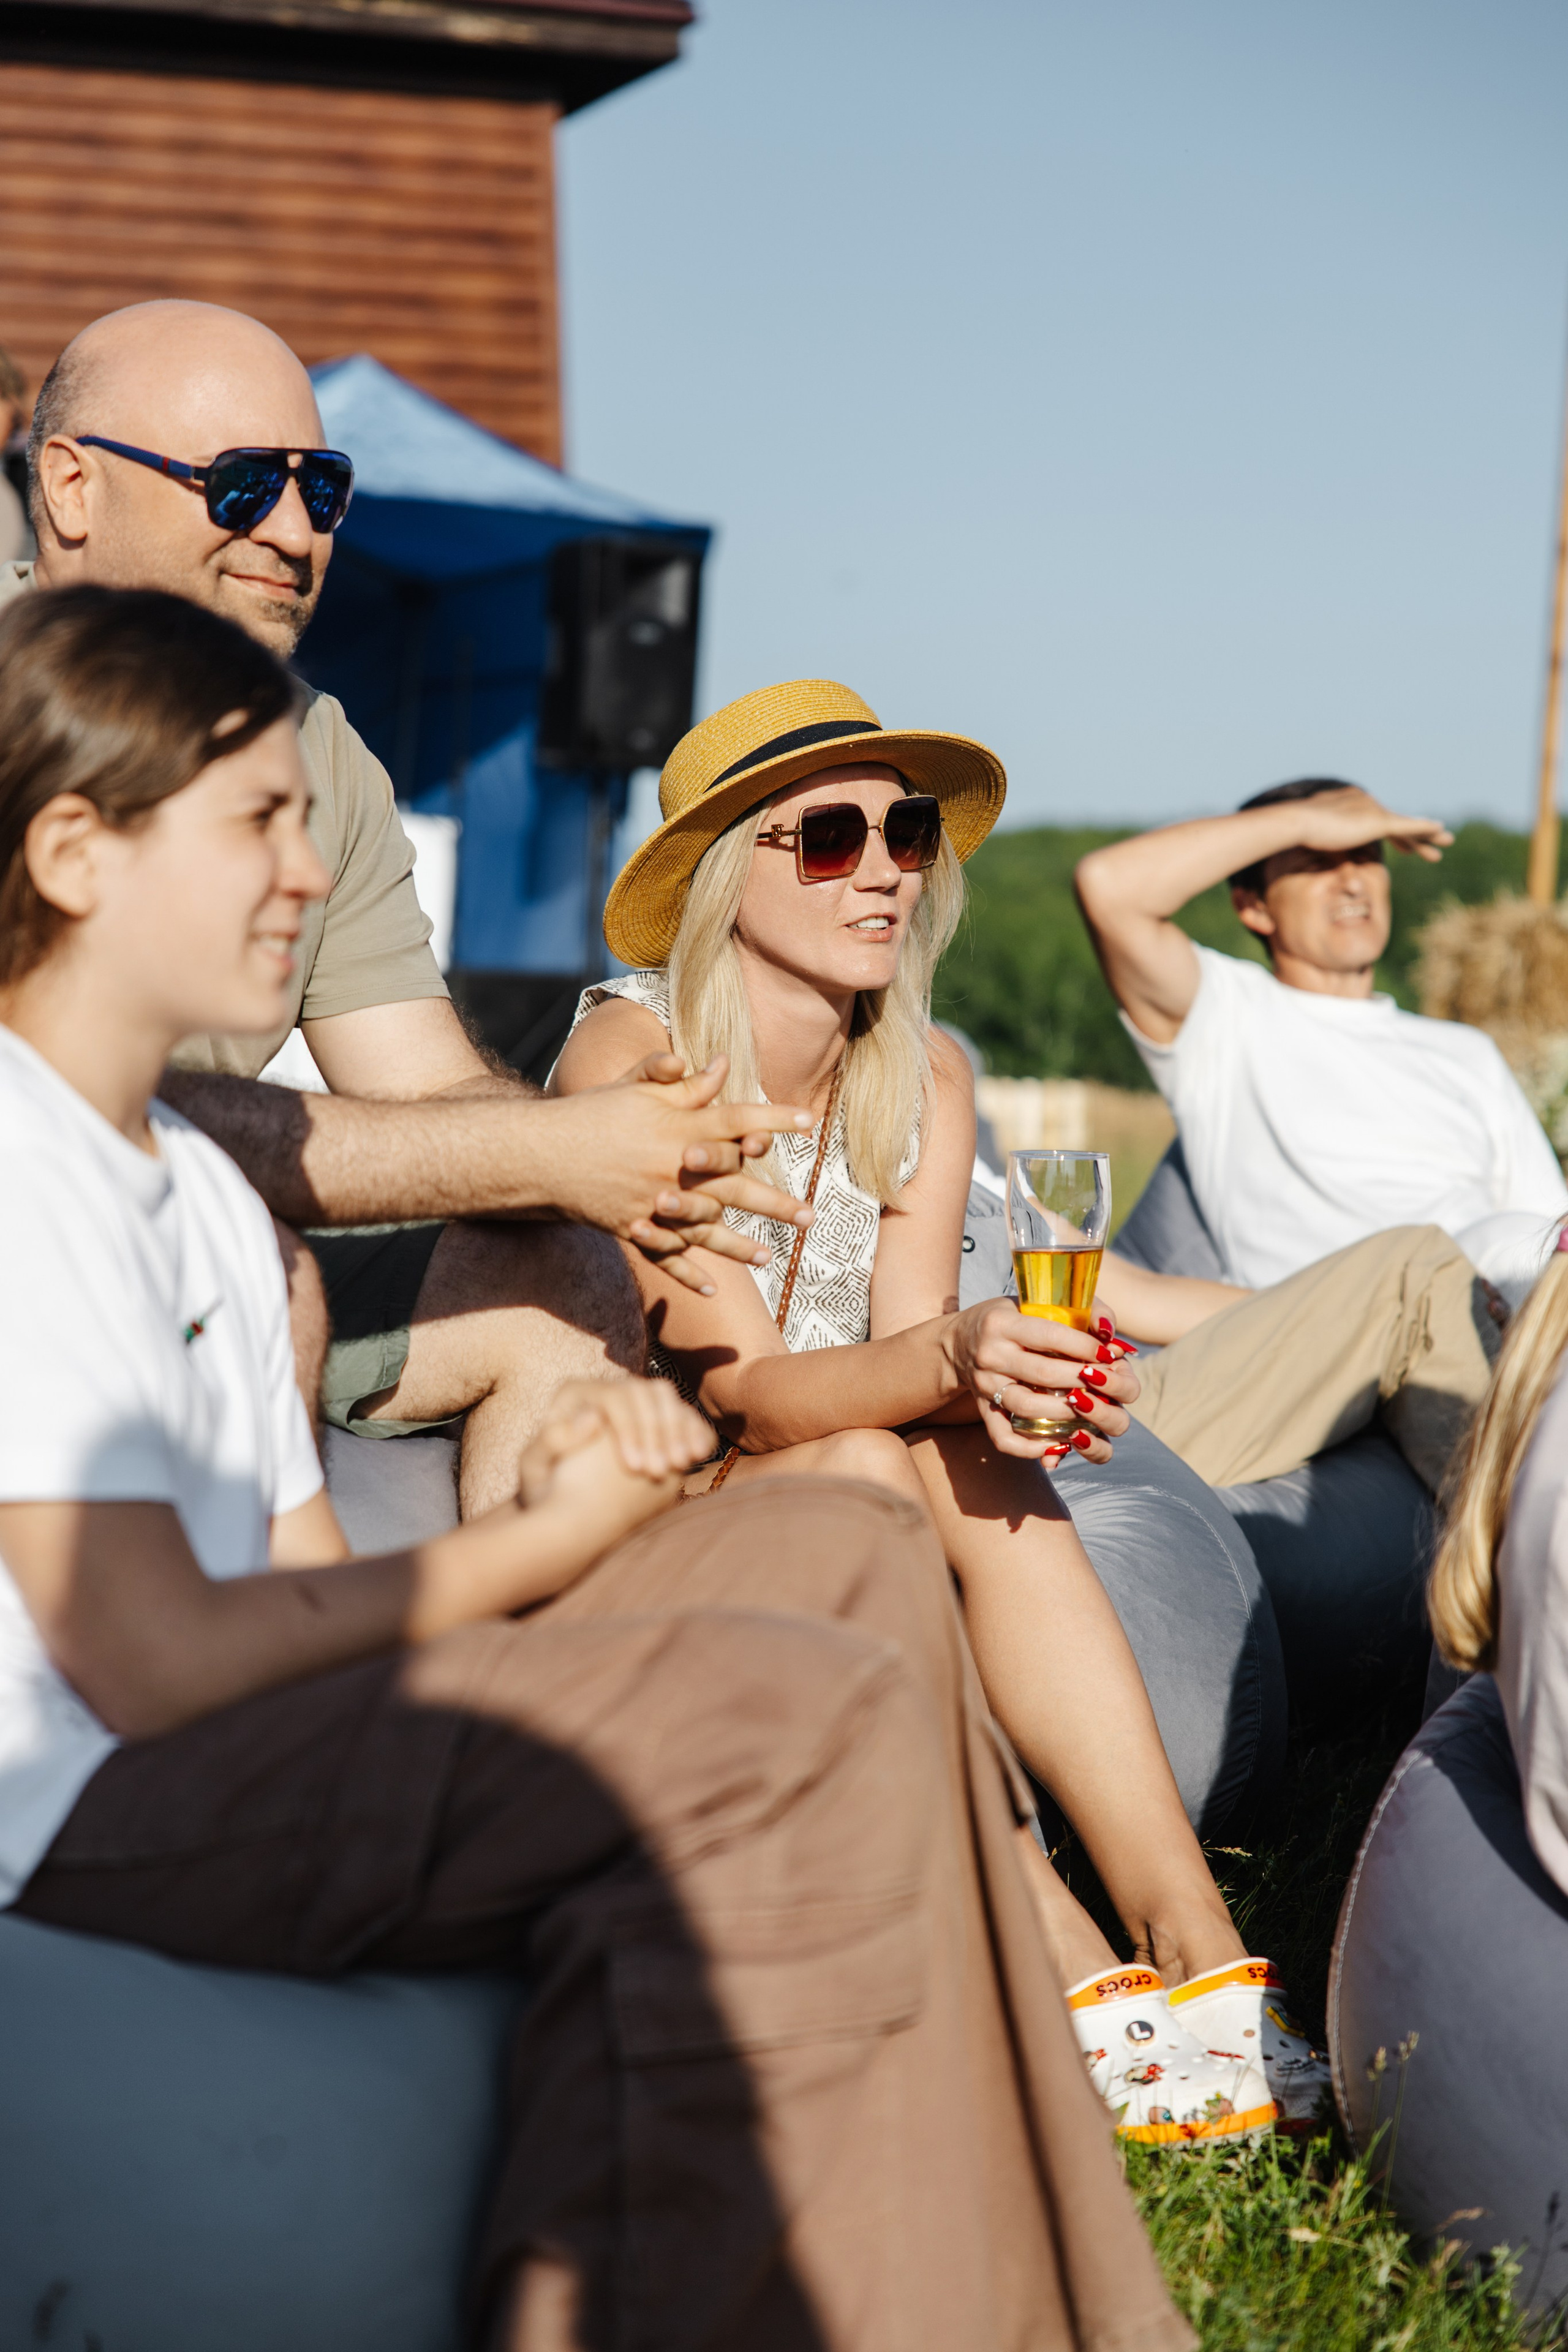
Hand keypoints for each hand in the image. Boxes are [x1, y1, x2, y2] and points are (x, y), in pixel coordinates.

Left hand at [517, 1377, 713, 1539]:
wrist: (559, 1499)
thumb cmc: (544, 1486)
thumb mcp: (534, 1468)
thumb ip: (552, 1442)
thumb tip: (593, 1416)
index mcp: (575, 1392)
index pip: (611, 1397)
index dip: (628, 1428)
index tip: (634, 1467)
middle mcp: (606, 1388)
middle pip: (642, 1394)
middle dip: (656, 1431)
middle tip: (659, 1471)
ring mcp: (633, 1399)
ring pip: (665, 1397)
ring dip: (678, 1429)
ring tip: (681, 1464)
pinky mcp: (654, 1416)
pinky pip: (681, 1412)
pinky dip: (694, 1428)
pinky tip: (701, 1452)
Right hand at [551, 1055, 816, 1294]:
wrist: (539, 1154)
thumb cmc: (590, 1113)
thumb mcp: (634, 1087)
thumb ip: (678, 1078)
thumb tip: (721, 1065)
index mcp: (678, 1128)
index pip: (739, 1120)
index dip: (776, 1119)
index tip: (811, 1123)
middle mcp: (673, 1169)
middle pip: (736, 1186)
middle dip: (776, 1203)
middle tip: (811, 1216)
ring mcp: (655, 1204)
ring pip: (707, 1230)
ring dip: (740, 1247)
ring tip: (772, 1258)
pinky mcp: (633, 1228)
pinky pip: (667, 1257)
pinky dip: (689, 1275)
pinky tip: (715, 1291)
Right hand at [943, 1299, 1138, 1463]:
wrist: (959, 1342)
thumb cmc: (1009, 1319)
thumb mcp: (1033, 1301)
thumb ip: (1078, 1311)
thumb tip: (1111, 1335)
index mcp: (1001, 1322)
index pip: (1050, 1335)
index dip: (1084, 1347)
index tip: (1107, 1354)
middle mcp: (989, 1354)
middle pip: (1043, 1373)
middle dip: (1081, 1380)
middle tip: (1105, 1382)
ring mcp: (984, 1385)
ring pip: (1027, 1407)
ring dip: (1065, 1412)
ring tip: (1088, 1408)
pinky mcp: (982, 1410)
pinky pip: (1004, 1437)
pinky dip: (1032, 1448)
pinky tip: (1060, 1445)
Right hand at [1290, 786, 1452, 864]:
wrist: (1297, 822)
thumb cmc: (1295, 830)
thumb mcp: (1309, 831)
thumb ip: (1316, 831)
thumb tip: (1303, 835)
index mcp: (1352, 801)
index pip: (1376, 819)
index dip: (1393, 835)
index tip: (1404, 847)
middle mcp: (1366, 800)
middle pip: (1395, 822)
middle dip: (1415, 835)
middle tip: (1432, 843)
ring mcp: (1373, 809)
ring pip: (1406, 825)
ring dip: (1428, 836)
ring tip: (1447, 842)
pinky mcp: (1377, 820)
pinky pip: (1407, 827)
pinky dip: (1424, 829)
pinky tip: (1441, 831)